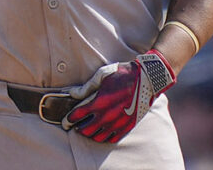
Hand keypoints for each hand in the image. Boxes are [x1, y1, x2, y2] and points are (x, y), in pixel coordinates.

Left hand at [61, 50, 175, 142]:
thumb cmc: (123, 74)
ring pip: (97, 137)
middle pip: (85, 130)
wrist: (146, 79)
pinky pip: (111, 139)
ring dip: (90, 134)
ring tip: (88, 128)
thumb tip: (73, 94)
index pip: (76, 116)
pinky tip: (102, 130)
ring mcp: (117, 123)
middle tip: (75, 124)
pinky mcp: (127, 126)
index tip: (66, 120)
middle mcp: (107, 116)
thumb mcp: (102, 75)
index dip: (68, 120)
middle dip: (77, 128)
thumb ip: (86, 87)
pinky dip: (104, 137)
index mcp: (99, 102)